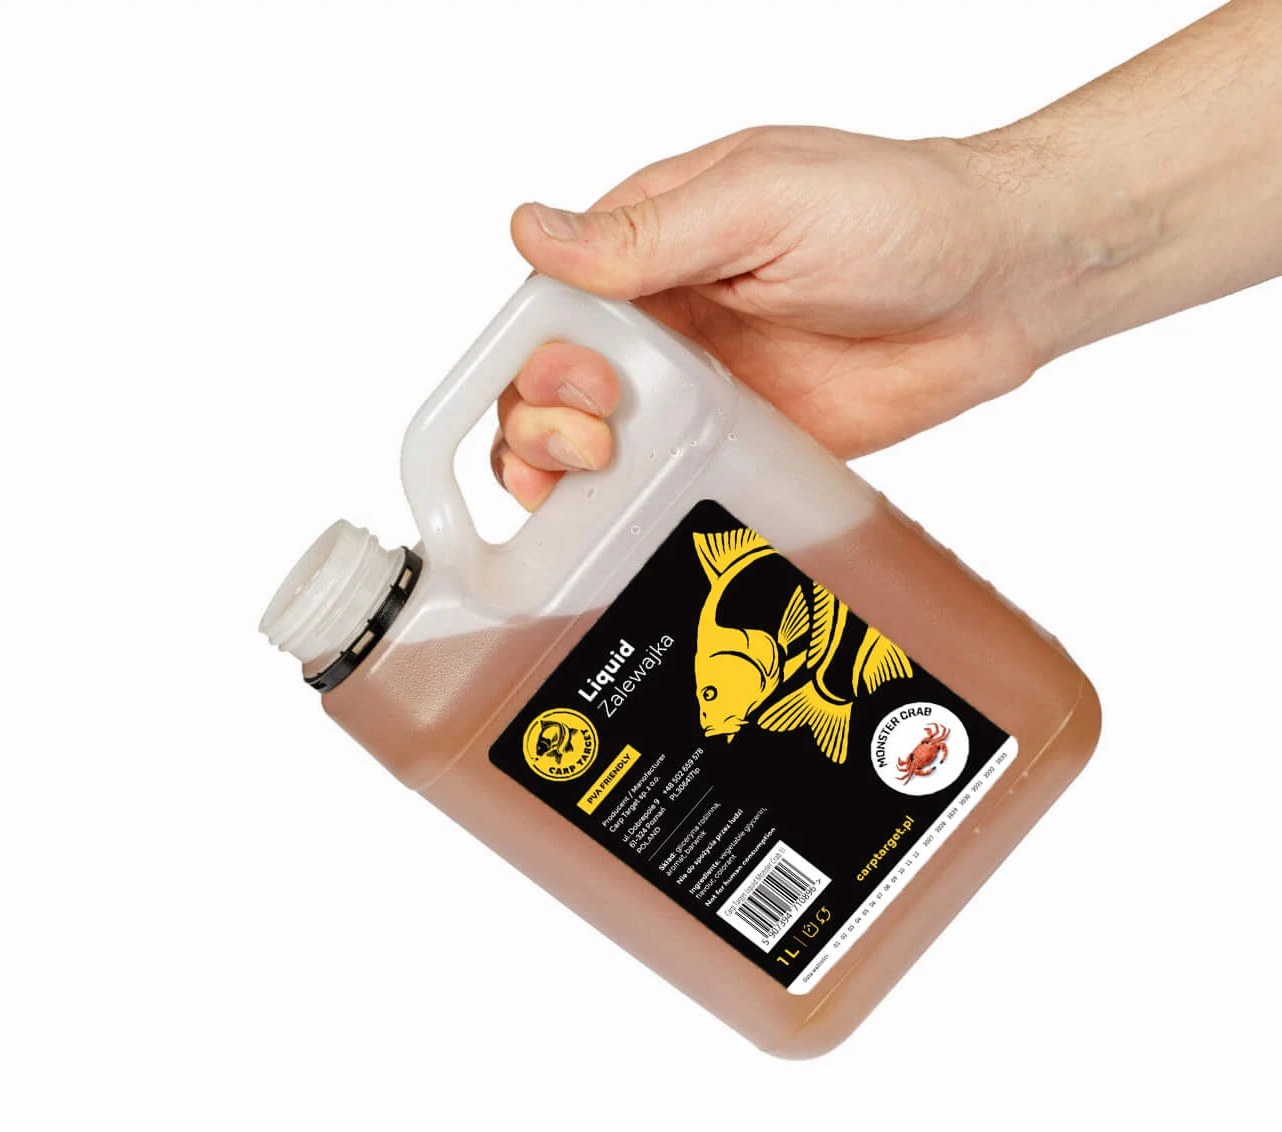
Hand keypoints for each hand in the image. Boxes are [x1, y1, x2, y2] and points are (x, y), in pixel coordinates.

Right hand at [492, 124, 1046, 507]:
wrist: (999, 286)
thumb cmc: (897, 213)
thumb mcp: (763, 202)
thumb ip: (650, 233)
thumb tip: (532, 230)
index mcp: (652, 243)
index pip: (547, 304)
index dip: (536, 356)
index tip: (580, 385)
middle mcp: (663, 318)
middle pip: (551, 386)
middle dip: (542, 422)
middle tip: (595, 439)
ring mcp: (697, 389)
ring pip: (591, 445)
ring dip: (566, 475)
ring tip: (592, 484)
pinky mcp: (738, 447)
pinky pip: (664, 486)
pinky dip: (630, 512)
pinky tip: (623, 529)